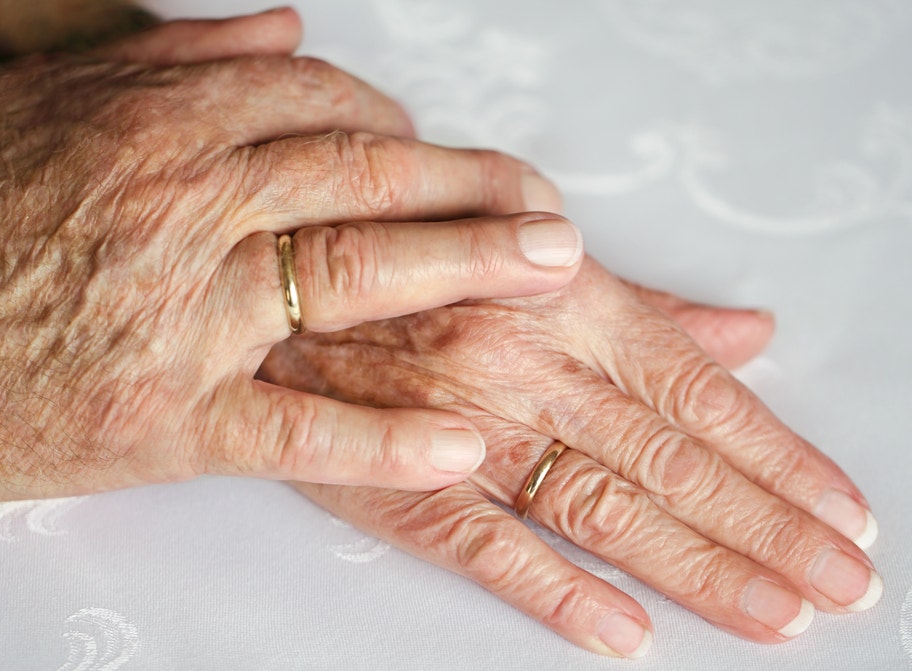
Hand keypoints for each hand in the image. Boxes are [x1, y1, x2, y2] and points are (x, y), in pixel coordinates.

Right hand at [0, 11, 580, 500]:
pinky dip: (383, 438)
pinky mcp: (164, 417)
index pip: (325, 107)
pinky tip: (459, 442)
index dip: (407, 130)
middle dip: (474, 190)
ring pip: (350, 279)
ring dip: (464, 272)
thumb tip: (287, 31)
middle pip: (365, 179)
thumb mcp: (49, 97)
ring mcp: (180, 314)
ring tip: (546, 277)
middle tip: (552, 210)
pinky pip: (296, 427)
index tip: (454, 159)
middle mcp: (182, 205)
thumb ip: (179, 57)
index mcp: (157, 122)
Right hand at [261, 260, 880, 657]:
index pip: (698, 396)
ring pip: (601, 510)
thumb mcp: (536, 252)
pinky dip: (558, 594)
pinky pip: (487, 545)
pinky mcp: (404, 484)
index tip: (840, 509)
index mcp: (568, 303)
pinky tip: (624, 634)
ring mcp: (466, 430)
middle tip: (841, 585)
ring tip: (774, 617)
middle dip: (768, 531)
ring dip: (697, 571)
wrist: (284, 277)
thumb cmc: (418, 256)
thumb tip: (745, 334)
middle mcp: (528, 368)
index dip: (779, 458)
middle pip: (670, 464)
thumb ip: (646, 306)